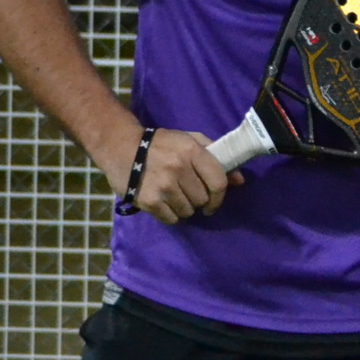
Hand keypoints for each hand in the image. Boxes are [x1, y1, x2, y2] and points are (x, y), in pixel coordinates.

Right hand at [104, 127, 239, 224]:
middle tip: (188, 193)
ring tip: (174, 196)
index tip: (214, 202)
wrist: (120, 147)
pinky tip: (164, 203)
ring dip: (184, 208)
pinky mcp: (148, 200)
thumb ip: (216, 157)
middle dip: (199, 200)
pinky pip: (171, 219)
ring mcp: (163, 186)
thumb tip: (239, 181)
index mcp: (192, 152)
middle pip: (202, 199)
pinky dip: (171, 215)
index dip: (220, 197)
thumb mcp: (190, 140)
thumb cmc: (161, 144)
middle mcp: (178, 169)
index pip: (218, 182)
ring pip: (188, 211)